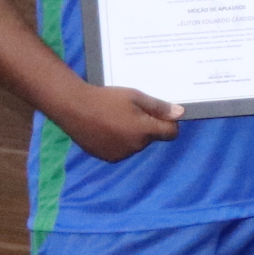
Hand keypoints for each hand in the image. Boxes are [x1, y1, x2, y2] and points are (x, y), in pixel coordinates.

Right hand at [62, 84, 182, 162]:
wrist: (73, 108)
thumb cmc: (106, 99)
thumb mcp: (135, 97)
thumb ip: (159, 107)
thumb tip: (180, 114)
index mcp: (145, 131)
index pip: (171, 133)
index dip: (169, 123)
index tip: (160, 113)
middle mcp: (135, 146)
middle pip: (151, 138)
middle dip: (147, 126)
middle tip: (130, 111)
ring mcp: (121, 154)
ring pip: (136, 144)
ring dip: (132, 134)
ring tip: (115, 118)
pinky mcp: (107, 157)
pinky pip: (121, 150)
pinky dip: (119, 141)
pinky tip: (106, 128)